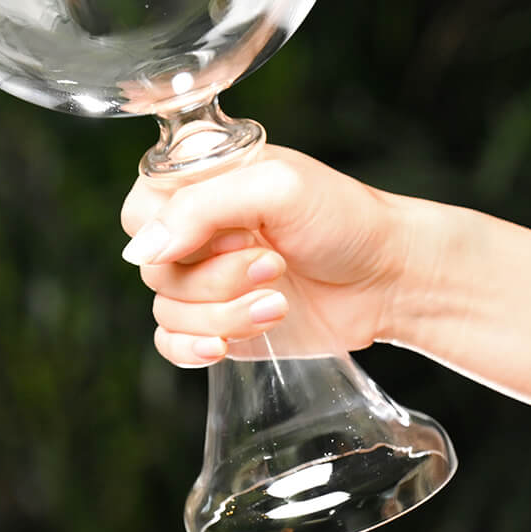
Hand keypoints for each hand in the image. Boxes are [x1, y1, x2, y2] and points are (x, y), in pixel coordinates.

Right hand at [120, 146, 412, 366]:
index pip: (140, 210)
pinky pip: (169, 343)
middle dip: (214, 277)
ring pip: (166, 310)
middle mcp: (196, 231)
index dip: (172, 232)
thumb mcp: (276, 188)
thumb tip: (142, 251)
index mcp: (200, 183)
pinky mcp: (218, 321)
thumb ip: (201, 208)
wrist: (391, 278)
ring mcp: (205, 279)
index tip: (229, 235)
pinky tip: (225, 346)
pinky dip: (191, 348)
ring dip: (222, 313)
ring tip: (277, 302)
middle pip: (154, 268)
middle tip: (272, 264)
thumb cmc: (343, 218)